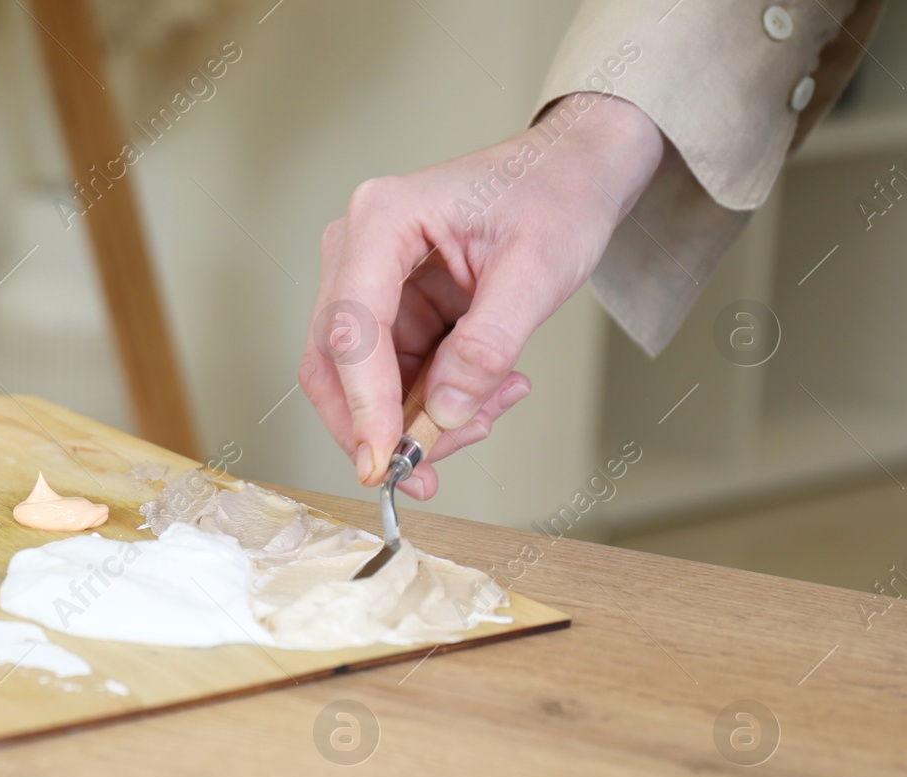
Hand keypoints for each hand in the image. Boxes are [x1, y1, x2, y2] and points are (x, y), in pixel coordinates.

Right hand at [299, 94, 663, 498]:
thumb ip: (490, 344)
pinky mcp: (392, 312)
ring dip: (416, 420)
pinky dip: (433, 406)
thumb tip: (447, 412)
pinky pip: (393, 380)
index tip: (386, 458)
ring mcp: (370, 283)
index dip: (363, 401)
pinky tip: (487, 396)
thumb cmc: (556, 194)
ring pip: (360, 383)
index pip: (352, 326)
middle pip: (334, 362)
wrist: (572, 173)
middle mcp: (359, 250)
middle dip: (376, 425)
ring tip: (489, 413)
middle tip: (421, 474)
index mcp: (384, 220)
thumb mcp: (539, 267)